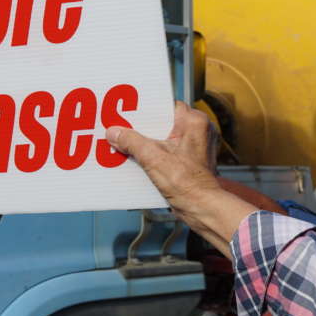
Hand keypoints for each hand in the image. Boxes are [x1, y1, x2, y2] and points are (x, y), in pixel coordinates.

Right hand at [106, 101, 258, 257]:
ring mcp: (194, 146)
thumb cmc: (187, 184)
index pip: (165, 106)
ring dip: (146, 142)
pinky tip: (136, 158)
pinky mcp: (189, 160)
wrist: (201, 209)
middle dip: (142, 127)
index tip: (127, 110)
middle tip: (122, 126)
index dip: (145, 108)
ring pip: (163, 137)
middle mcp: (198, 131)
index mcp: (195, 122)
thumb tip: (114, 132)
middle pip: (162, 122)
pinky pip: (166, 150)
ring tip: (125, 141)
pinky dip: (153, 153)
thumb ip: (132, 142)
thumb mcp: (153, 158)